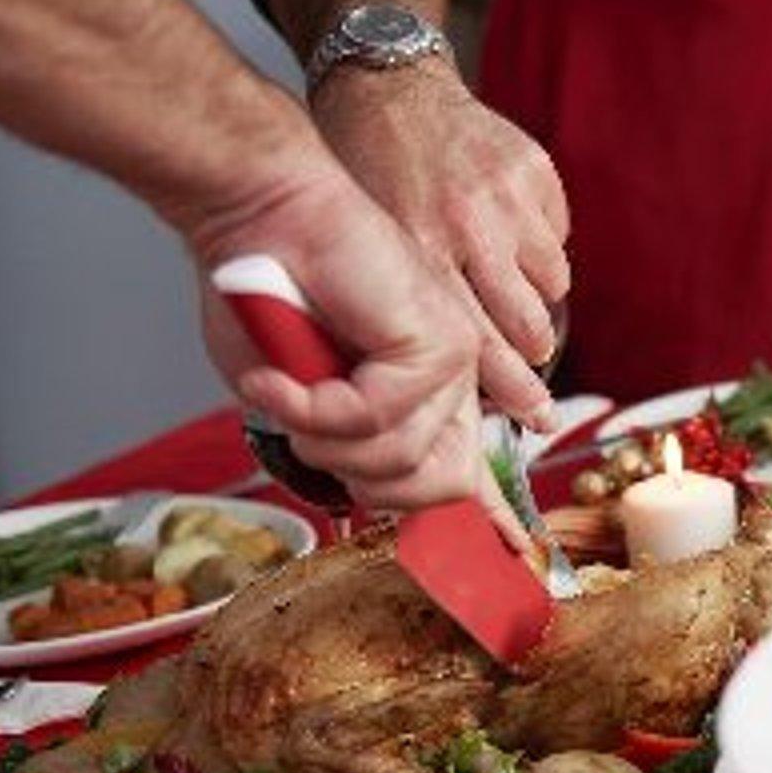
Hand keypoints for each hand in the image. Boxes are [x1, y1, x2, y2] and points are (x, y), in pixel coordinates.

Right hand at [189, 153, 509, 526]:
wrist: (256, 214)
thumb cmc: (263, 298)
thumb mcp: (299, 397)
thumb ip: (342, 445)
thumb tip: (368, 497)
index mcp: (428, 397)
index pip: (473, 475)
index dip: (490, 523)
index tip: (514, 558)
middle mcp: (452, 383)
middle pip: (437, 489)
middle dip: (358, 479)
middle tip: (304, 430)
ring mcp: (452, 362)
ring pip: (399, 460)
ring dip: (321, 438)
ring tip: (284, 387)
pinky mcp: (436, 342)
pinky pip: (374, 417)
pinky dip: (312, 406)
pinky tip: (280, 376)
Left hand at [312, 62, 569, 431]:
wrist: (386, 87)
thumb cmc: (369, 179)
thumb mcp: (374, 248)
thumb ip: (416, 308)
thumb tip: (461, 383)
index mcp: (422, 251)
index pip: (482, 342)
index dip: (515, 389)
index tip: (539, 419)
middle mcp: (469, 226)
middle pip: (530, 324)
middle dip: (532, 350)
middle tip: (530, 357)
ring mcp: (507, 196)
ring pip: (552, 284)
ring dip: (537, 296)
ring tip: (507, 283)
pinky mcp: (533, 171)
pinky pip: (558, 236)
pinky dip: (540, 246)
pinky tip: (508, 232)